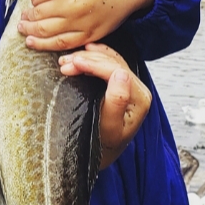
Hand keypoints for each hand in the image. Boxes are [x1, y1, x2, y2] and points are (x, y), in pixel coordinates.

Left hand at [18, 0, 157, 50]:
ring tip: (25, 33)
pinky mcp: (90, 33)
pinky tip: (37, 44)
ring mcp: (80, 22)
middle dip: (27, 20)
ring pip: (47, 33)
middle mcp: (69, 5)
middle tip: (22, 21)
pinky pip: (63, 44)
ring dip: (32, 35)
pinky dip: (47, 46)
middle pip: (38, 17)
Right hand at [59, 42, 151, 166]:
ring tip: (67, 60)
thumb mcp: (108, 127)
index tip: (71, 64)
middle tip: (64, 63)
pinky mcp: (122, 84)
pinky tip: (86, 50)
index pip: (117, 71)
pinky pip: (110, 62)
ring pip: (110, 60)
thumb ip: (116, 101)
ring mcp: (131, 85)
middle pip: (113, 63)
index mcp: (140, 99)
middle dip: (87, 60)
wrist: (102, 154)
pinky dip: (96, 55)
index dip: (93, 64)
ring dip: (88, 56)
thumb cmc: (103, 144)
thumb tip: (121, 74)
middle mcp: (139, 89)